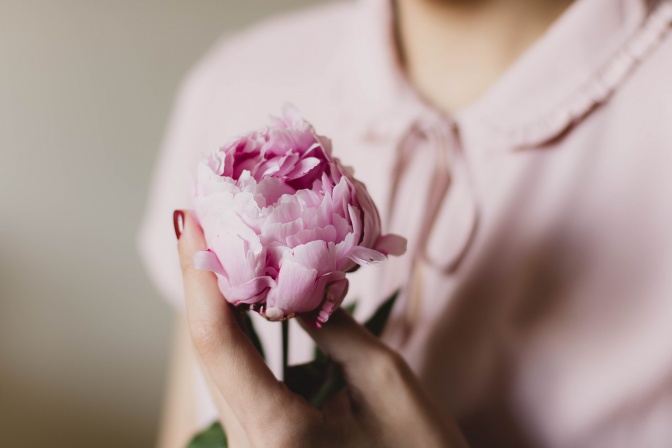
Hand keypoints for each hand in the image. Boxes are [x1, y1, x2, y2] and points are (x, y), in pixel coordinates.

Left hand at [175, 210, 468, 447]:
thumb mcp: (384, 381)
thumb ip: (333, 326)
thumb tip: (298, 277)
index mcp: (277, 434)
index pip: (219, 342)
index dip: (202, 274)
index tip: (192, 219)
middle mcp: (248, 445)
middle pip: (209, 350)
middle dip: (203, 279)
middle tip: (202, 218)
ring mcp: (251, 447)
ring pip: (218, 364)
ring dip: (216, 302)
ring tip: (217, 244)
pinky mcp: (262, 443)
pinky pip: (238, 380)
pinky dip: (236, 332)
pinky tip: (239, 295)